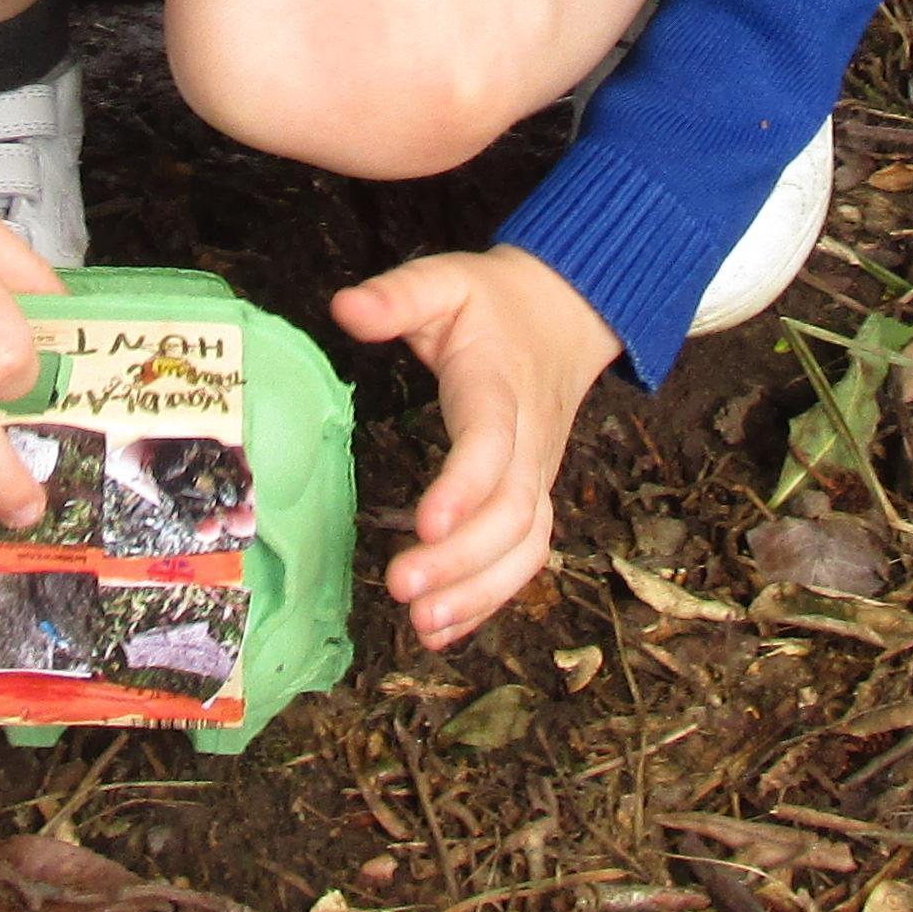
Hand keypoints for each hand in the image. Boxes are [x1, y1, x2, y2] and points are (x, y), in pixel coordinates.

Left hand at [330, 244, 616, 652]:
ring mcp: (538, 474)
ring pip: (527, 545)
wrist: (568, 315)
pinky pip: (525, 557)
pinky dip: (490, 599)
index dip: (465, 487)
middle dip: (462, 559)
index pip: (493, 443)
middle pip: (513, 512)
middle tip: (402, 588)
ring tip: (423, 624)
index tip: (426, 523)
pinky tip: (441, 631)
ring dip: (479, 592)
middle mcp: (530, 442)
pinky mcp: (534, 497)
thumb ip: (397, 296)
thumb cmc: (494, 303)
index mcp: (501, 388)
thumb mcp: (445, 281)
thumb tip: (344, 308)